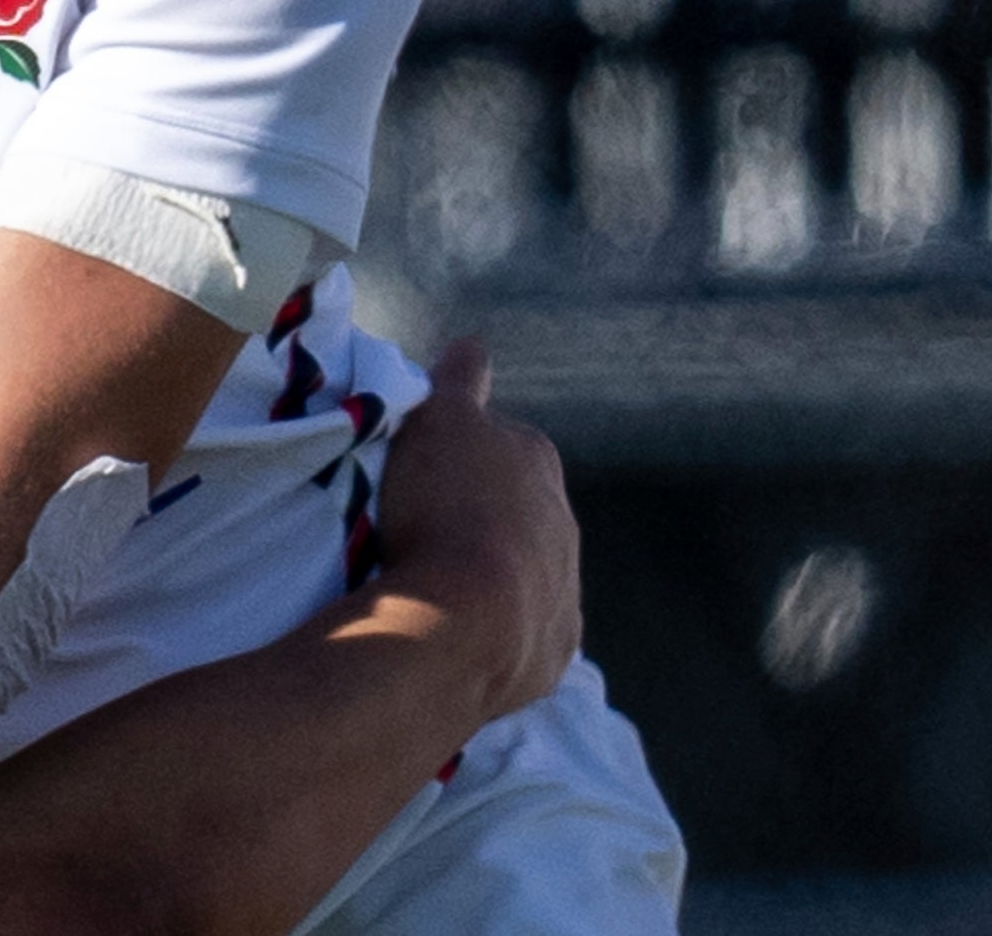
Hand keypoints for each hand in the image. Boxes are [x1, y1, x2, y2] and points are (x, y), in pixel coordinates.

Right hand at [376, 341, 579, 721]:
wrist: (466, 623)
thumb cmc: (445, 507)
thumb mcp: (438, 422)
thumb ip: (458, 381)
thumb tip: (473, 343)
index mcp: (537, 461)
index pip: (502, 438)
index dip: (462, 446)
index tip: (426, 461)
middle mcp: (564, 523)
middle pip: (518, 505)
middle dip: (482, 509)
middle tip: (425, 522)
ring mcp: (566, 589)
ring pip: (527, 566)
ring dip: (492, 567)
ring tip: (436, 580)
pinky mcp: (555, 649)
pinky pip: (526, 625)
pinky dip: (499, 621)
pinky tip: (460, 626)